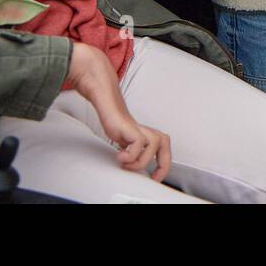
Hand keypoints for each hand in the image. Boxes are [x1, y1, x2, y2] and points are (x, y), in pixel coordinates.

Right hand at [65, 44, 171, 180]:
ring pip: (155, 143)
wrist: (100, 89)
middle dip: (164, 162)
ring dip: (142, 160)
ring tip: (126, 163)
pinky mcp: (126, 125)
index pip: (162, 143)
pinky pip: (138, 143)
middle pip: (165, 141)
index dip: (164, 160)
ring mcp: (134, 126)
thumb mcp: (117, 133)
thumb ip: (124, 144)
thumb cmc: (107, 110)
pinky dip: (131, 155)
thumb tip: (124, 155)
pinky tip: (119, 156)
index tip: (155, 176)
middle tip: (154, 176)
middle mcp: (141, 129)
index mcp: (142, 131)